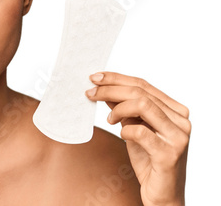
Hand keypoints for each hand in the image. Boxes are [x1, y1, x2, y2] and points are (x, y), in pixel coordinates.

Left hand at [86, 72, 190, 205]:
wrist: (161, 193)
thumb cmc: (148, 159)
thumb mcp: (133, 127)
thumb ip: (124, 108)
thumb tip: (104, 87)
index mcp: (175, 110)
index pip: (143, 84)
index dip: (116, 78)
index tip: (95, 78)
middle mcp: (181, 120)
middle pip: (140, 92)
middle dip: (110, 89)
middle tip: (90, 93)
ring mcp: (178, 136)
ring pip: (142, 105)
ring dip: (117, 108)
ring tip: (109, 119)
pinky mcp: (170, 154)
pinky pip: (140, 131)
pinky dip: (125, 130)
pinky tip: (122, 134)